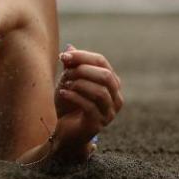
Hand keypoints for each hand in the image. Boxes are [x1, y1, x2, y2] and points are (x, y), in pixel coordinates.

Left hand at [53, 44, 123, 160]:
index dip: (82, 56)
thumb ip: (71, 66)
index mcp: (110, 83)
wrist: (63, 131)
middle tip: (65, 72)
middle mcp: (115, 98)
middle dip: (82, 70)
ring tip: (64, 84)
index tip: (62, 56)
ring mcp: (109, 113)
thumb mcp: (67, 81)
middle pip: (105, 76)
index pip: (102, 62)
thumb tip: (70, 47)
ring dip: (79, 84)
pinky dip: (74, 96)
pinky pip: (90, 106)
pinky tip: (63, 93)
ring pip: (100, 91)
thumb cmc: (68, 104)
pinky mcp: (98, 124)